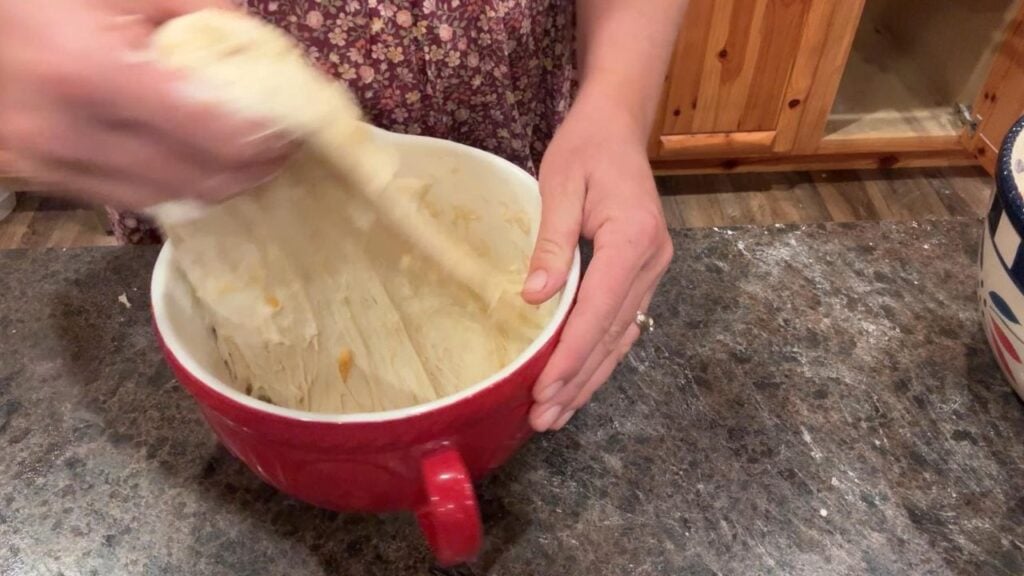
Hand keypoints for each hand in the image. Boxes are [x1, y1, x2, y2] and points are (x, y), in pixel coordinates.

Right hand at [0, 0, 291, 209]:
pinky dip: (168, 187)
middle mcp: (70, 132)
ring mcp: (47, 165)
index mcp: (93, 73)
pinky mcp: (35, 180)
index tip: (296, 130)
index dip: (267, 141)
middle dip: (252, 171)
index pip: (214, 136)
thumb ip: (193, 9)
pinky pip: (123, 199)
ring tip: (246, 163)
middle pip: (197, 182)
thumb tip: (258, 45)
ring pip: (163, 201)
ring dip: (214, 187)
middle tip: (282, 151)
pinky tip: (190, 166)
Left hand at [523, 89, 673, 431]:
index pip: (599, 312)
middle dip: (578, 381)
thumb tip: (534, 299)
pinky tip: (580, 381)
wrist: (618, 125)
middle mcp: (652, 262)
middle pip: (613, 335)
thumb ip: (550, 243)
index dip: (571, 356)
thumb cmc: (584, 148)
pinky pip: (623, 323)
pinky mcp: (644, 272)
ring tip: (557, 414)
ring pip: (622, 337)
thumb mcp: (560, 186)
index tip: (544, 391)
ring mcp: (654, 270)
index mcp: (633, 240)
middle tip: (543, 419)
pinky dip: (601, 356)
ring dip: (590, 377)